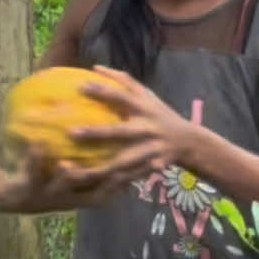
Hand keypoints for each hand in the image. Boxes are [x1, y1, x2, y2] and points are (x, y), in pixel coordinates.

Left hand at [0, 145, 142, 212]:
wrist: (11, 196)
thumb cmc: (45, 179)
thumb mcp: (68, 175)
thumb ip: (89, 164)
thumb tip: (111, 137)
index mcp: (81, 196)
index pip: (112, 190)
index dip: (129, 181)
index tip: (147, 164)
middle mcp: (68, 200)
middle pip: (93, 195)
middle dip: (108, 182)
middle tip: (120, 166)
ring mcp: (49, 196)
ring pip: (61, 188)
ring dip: (67, 175)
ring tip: (69, 161)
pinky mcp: (28, 191)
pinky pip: (32, 173)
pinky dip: (35, 159)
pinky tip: (37, 143)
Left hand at [71, 67, 193, 176]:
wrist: (188, 141)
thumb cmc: (159, 113)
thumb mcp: (147, 94)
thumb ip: (123, 80)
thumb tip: (96, 67)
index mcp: (144, 108)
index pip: (121, 97)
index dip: (102, 91)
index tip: (79, 87)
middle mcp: (147, 129)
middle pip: (119, 132)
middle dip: (97, 133)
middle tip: (70, 133)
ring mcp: (149, 151)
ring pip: (122, 161)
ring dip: (100, 168)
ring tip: (73, 172)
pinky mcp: (149, 168)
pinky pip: (127, 179)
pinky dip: (111, 185)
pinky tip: (90, 190)